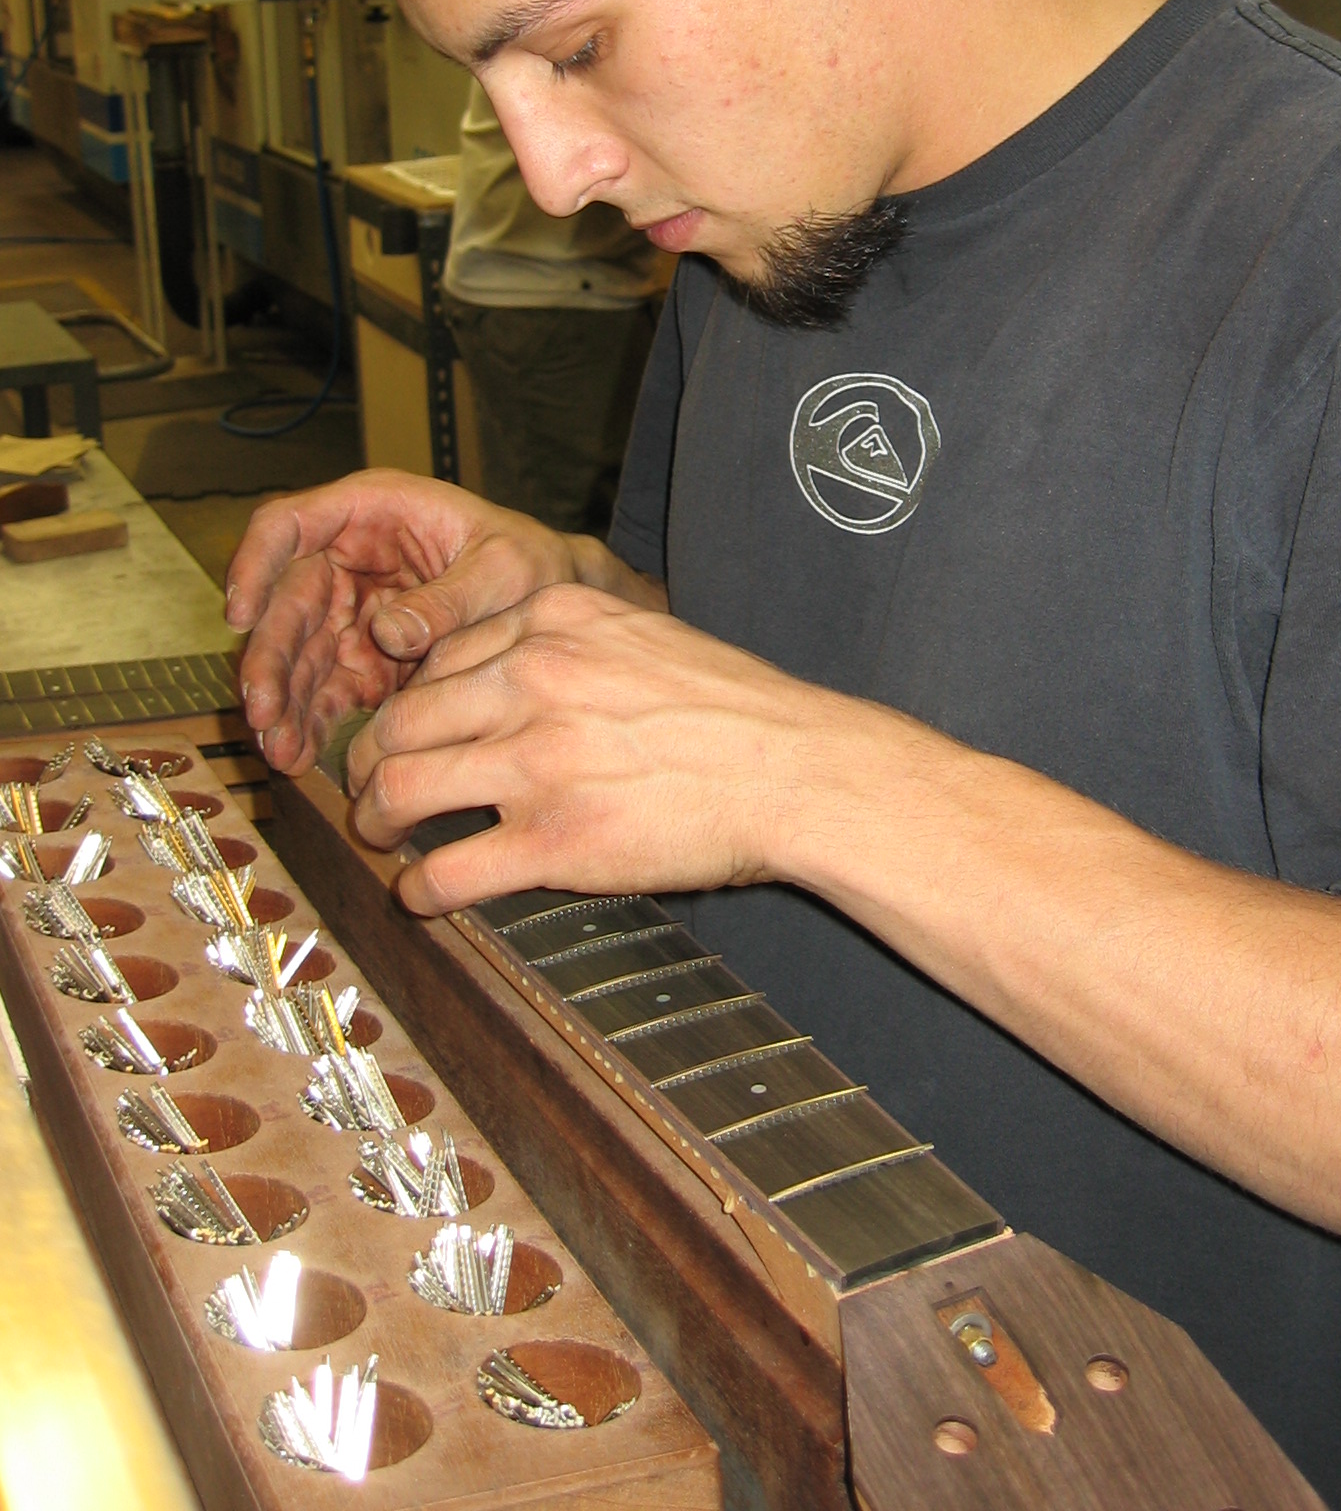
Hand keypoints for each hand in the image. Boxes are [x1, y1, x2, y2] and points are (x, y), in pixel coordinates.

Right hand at [225, 471, 663, 773]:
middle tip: (264, 712)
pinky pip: (322, 688)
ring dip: (282, 702)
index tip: (239, 613)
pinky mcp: (362, 656)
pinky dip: (309, 720)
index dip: (253, 564)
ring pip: (295, 654)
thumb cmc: (534, 564)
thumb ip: (448, 599)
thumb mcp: (504, 571)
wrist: (559, 606)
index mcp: (373, 511)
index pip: (287, 523)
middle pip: (283, 602)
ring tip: (280, 750)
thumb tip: (391, 631)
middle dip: (269, 659)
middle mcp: (349, 556)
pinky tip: (300, 755)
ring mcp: (351, 609)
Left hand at [344, 582, 878, 912]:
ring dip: (375, 821)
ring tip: (381, 837)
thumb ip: (569, 648)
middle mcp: (533, 679)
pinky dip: (420, 890)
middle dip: (371, 763)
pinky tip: (426, 895)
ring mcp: (537, 761)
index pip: (438, 656)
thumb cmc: (734, 708)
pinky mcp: (553, 841)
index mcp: (553, 621)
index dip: (410, 703)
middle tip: (370, 790)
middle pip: (400, 721)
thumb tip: (506, 683)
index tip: (406, 732)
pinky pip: (447, 870)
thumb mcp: (641, 636)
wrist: (795, 768)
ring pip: (400, 788)